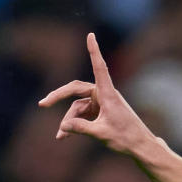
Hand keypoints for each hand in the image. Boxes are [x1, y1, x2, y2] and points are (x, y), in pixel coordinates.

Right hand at [39, 33, 153, 153]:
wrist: (140, 146)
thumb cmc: (125, 138)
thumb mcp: (101, 134)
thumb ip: (81, 128)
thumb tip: (63, 125)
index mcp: (108, 94)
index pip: (99, 67)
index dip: (94, 51)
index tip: (91, 35)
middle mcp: (104, 94)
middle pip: (75, 89)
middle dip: (59, 97)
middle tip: (42, 104)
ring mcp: (101, 102)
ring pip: (77, 106)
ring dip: (68, 120)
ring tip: (60, 136)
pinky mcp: (99, 110)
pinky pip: (82, 113)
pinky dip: (74, 123)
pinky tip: (64, 136)